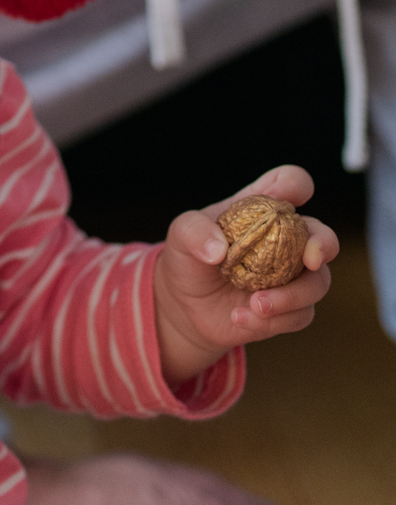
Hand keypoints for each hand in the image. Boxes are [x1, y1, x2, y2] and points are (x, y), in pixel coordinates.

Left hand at [154, 165, 337, 383]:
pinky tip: (240, 318)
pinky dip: (274, 320)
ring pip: (318, 282)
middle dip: (324, 244)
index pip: (290, 184)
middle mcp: (285, 239)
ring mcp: (292, 275)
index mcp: (262, 210)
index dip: (297, 185)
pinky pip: (300, 315)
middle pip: (323, 235)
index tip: (293, 196)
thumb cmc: (189, 259)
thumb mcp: (180, 237)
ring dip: (292, 297)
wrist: (186, 306)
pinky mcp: (290, 309)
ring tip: (256, 306)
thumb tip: (218, 250)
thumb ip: (194, 232)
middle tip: (310, 260)